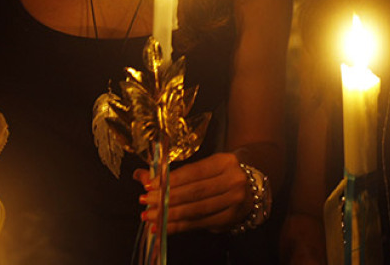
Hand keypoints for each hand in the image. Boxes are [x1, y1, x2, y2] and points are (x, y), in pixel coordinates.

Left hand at [134, 152, 249, 233]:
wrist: (250, 189)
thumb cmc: (219, 176)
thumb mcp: (202, 168)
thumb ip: (173, 174)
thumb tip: (139, 175)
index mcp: (225, 161)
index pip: (193, 172)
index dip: (169, 180)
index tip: (148, 186)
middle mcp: (234, 179)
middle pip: (194, 191)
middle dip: (166, 198)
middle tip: (145, 202)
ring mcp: (235, 201)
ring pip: (195, 209)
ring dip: (169, 215)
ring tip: (150, 216)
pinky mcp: (230, 218)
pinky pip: (199, 223)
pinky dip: (178, 226)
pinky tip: (163, 227)